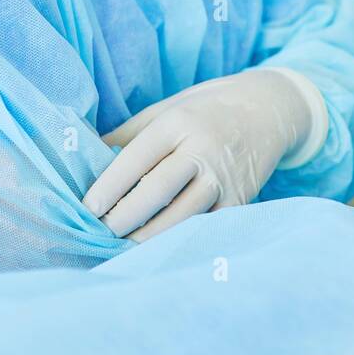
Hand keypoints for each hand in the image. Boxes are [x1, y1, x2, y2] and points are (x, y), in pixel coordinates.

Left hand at [84, 68, 324, 241]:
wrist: (270, 109)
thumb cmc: (208, 108)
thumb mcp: (167, 108)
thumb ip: (129, 134)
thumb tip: (83, 160)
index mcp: (179, 123)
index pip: (136, 159)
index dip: (109, 187)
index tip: (87, 207)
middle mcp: (203, 149)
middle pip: (157, 191)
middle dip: (124, 217)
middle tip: (101, 231)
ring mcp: (226, 176)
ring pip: (183, 215)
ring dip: (150, 235)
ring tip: (125, 244)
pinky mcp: (242, 197)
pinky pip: (209, 224)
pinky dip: (183, 237)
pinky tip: (162, 246)